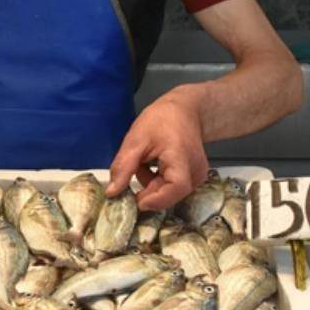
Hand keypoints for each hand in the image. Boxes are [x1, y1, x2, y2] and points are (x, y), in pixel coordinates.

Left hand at [106, 89, 209, 209]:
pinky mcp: (195, 177)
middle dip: (147, 189)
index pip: (175, 189)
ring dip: (151, 183)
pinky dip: (158, 180)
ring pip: (169, 193)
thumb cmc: (161, 120)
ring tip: (146, 161)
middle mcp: (196, 172)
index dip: (153, 199)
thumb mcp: (136, 141)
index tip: (133, 198)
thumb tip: (112, 194)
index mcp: (182, 160)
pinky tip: (155, 163)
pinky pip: (172, 187)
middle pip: (169, 194)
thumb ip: (124, 168)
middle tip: (136, 168)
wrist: (184, 110)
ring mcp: (197, 176)